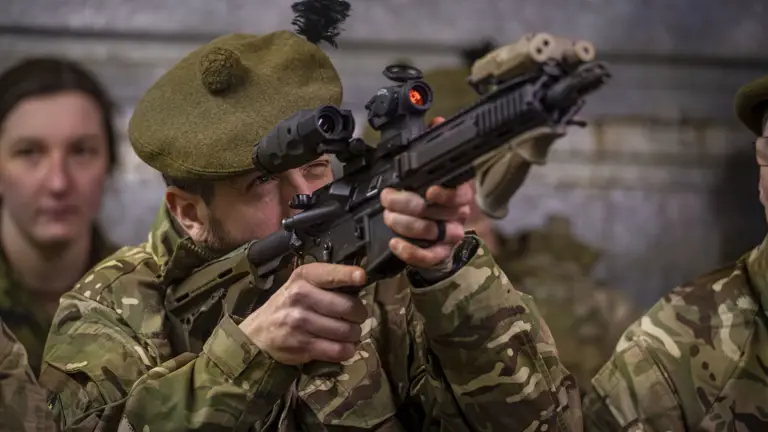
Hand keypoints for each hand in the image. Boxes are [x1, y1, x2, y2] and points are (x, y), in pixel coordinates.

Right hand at [239, 263, 368, 364]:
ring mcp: (300, 323)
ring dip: (355, 334)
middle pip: (348, 307)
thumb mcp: (301, 283)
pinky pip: (338, 350)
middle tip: (356, 317)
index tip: (361, 277)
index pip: (330, 274)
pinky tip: (343, 346)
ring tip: (349, 333)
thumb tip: (361, 281)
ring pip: (347, 331)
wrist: (258, 333)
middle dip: (359, 315)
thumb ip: (328, 280)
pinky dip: (347, 350)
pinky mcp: (303, 346)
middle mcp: (301, 297)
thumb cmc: (288, 305)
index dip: (348, 275)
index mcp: (303, 277)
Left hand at [380, 116, 472, 268]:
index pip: (458, 193)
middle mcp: (458, 214)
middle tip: (387, 198)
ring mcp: (450, 236)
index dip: (445, 193)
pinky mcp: (440, 255)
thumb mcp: (435, 170)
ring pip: (429, 232)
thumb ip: (433, 147)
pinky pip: (428, 257)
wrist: (441, 232)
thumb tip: (436, 121)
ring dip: (404, 224)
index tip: (429, 190)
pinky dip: (410, 252)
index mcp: (459, 192)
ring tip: (388, 216)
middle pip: (435, 211)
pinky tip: (395, 243)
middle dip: (406, 204)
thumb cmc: (435, 198)